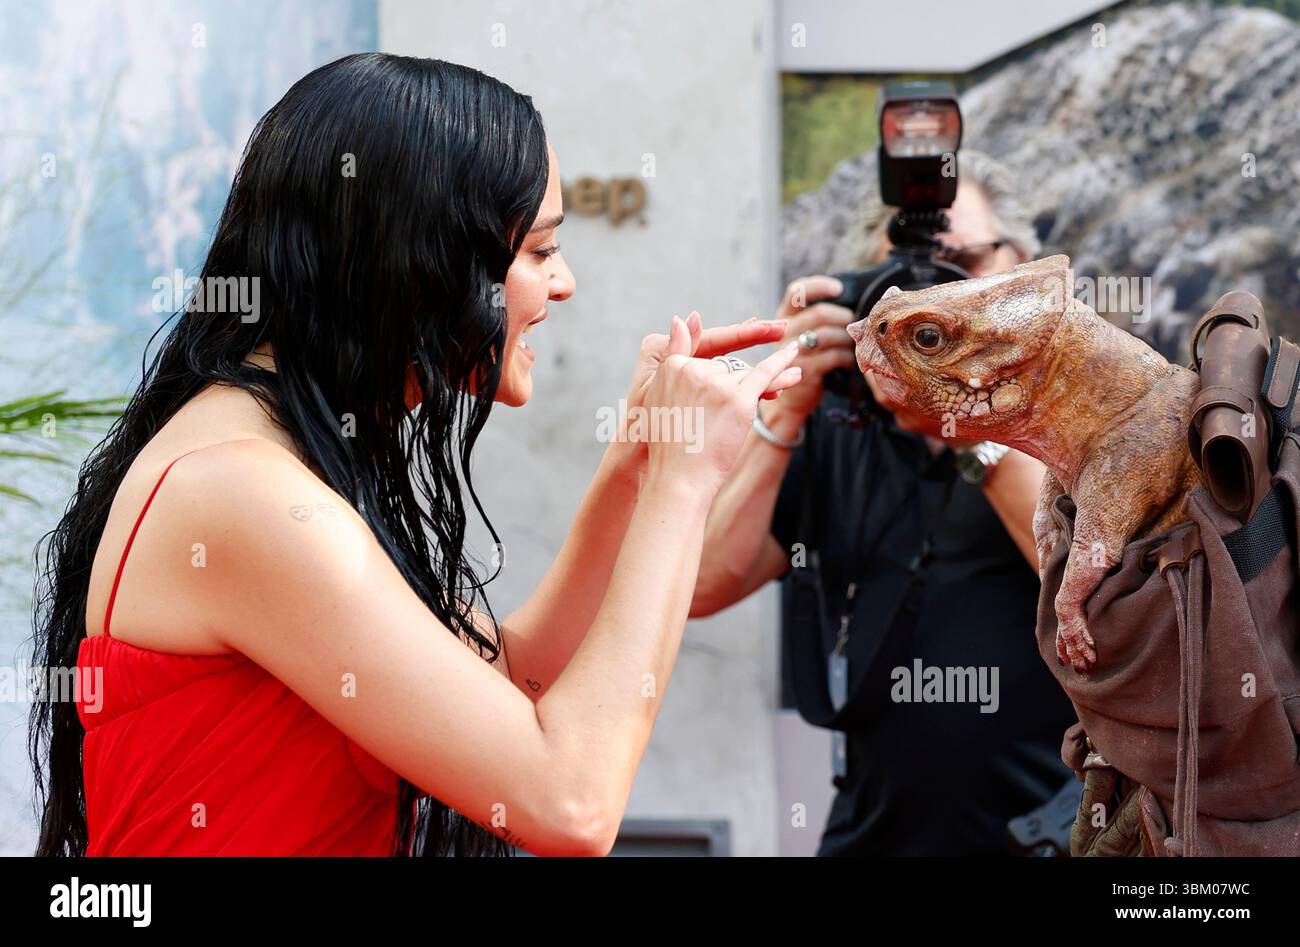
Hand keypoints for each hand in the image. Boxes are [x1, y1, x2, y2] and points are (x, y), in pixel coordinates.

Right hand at [610, 311, 788, 478]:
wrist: (679, 479)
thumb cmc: (670, 449)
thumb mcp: (658, 400)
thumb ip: (674, 358)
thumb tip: (682, 316)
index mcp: (670, 367)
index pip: (701, 362)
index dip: (711, 383)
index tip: (712, 402)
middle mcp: (692, 369)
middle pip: (725, 368)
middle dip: (736, 388)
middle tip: (736, 412)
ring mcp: (716, 382)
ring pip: (746, 373)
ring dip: (770, 377)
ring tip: (788, 378)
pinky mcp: (738, 398)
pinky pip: (764, 374)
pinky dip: (782, 362)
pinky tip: (794, 351)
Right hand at [766, 276, 858, 425]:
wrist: (791, 399)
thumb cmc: (806, 362)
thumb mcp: (804, 337)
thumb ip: (818, 320)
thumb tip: (854, 306)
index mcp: (784, 318)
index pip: (797, 292)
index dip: (819, 286)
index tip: (839, 289)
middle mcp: (784, 332)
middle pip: (820, 314)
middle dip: (843, 318)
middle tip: (854, 327)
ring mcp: (792, 352)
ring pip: (828, 335)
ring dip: (847, 340)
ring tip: (852, 346)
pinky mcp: (804, 370)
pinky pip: (833, 356)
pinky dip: (846, 358)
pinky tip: (848, 362)